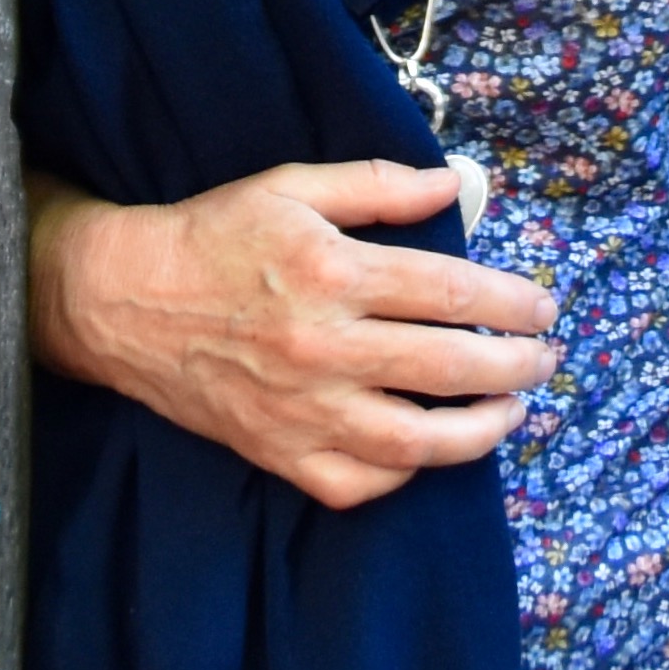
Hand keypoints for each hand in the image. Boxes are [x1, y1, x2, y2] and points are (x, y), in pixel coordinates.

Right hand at [26, 161, 555, 508]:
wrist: (124, 303)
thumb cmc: (215, 235)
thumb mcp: (292, 186)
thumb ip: (378, 185)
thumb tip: (455, 186)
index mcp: (329, 273)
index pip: (448, 292)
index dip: (510, 303)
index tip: (543, 307)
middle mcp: (321, 347)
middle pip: (446, 367)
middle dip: (514, 366)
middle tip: (544, 358)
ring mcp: (300, 411)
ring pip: (413, 441)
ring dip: (479, 430)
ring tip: (510, 410)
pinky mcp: (279, 454)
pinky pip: (358, 484)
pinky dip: (405, 472)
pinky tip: (430, 447)